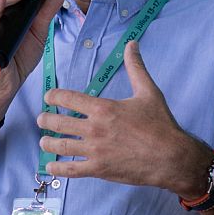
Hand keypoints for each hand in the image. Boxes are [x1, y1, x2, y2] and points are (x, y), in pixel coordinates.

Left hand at [37, 41, 207, 194]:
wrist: (171, 157)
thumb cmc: (161, 124)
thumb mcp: (149, 91)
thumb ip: (136, 67)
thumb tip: (132, 44)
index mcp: (103, 108)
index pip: (67, 98)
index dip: (53, 96)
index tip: (49, 97)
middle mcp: (95, 129)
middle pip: (58, 123)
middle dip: (45, 120)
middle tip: (42, 119)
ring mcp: (95, 151)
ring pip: (60, 146)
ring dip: (47, 142)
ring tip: (44, 140)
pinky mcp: (98, 169)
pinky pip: (71, 170)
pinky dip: (57, 168)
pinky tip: (51, 165)